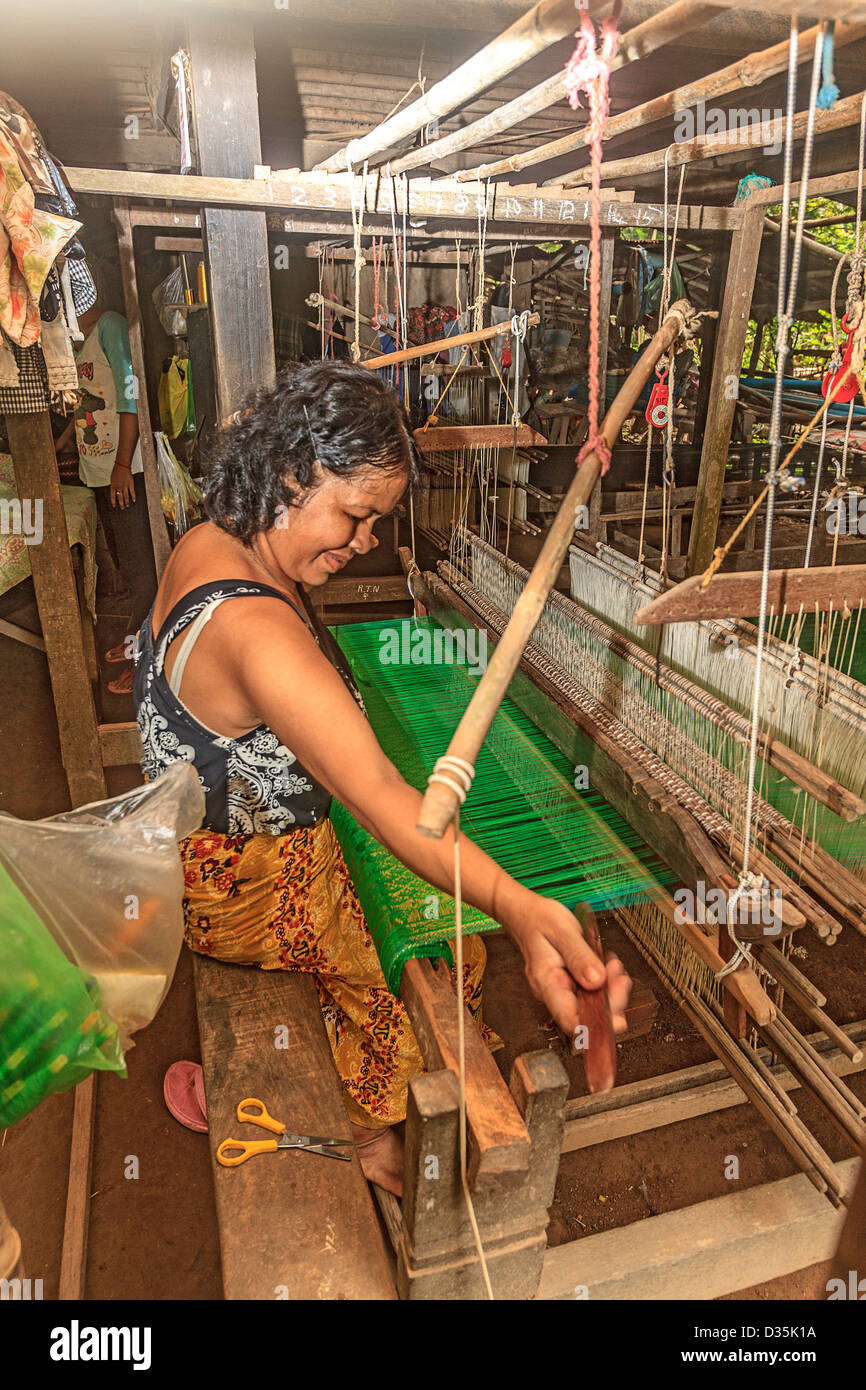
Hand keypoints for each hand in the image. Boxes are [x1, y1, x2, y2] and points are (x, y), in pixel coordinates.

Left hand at [109, 462, 134, 508]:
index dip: (113, 502)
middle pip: (120, 498)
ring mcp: (125, 486)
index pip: (113, 496)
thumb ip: (114, 486)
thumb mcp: (112, 479)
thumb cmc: (116, 471)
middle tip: (122, 508)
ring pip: (126, 496)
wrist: (122, 466)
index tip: (114, 506)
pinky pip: (132, 492)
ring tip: (127, 506)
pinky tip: (134, 500)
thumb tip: (115, 491)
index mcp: (113, 486)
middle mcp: (119, 487)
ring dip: (127, 502)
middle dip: (121, 504)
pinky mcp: (130, 484)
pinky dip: (133, 497)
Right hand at [511, 898, 631, 1039]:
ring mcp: (563, 990)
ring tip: (614, 967)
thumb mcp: (562, 931)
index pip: (569, 1019)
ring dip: (611, 990)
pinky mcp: (571, 985)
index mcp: (547, 982)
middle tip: (620, 979)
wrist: (528, 915)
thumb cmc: (539, 920)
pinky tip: (608, 966)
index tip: (617, 1021)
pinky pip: (592, 992)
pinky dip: (606, 982)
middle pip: (587, 1015)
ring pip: (593, 1005)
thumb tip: (597, 982)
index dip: (594, 1026)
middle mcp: (554, 992)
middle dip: (611, 1001)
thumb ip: (579, 956)